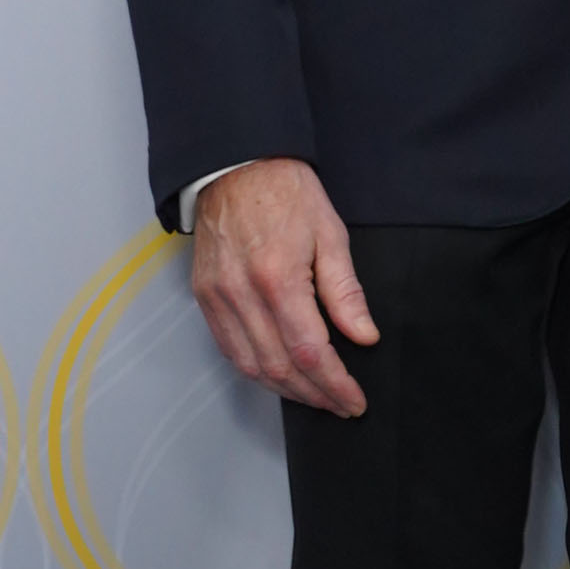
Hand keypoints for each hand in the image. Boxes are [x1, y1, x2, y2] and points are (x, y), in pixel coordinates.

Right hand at [190, 157, 378, 416]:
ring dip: (285, 390)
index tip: (354, 400)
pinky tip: (280, 375)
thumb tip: (364, 336)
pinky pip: (229, 349)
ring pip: (250, 366)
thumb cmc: (286, 191)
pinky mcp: (204, 296)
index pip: (309, 352)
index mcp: (278, 277)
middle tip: (340, 404)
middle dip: (314, 395)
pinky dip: (256, 370)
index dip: (334, 384)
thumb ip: (345, 291)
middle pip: (279, 367)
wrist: (235, 164)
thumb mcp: (331, 233)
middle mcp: (242, 294)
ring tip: (316, 396)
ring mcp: (218, 297)